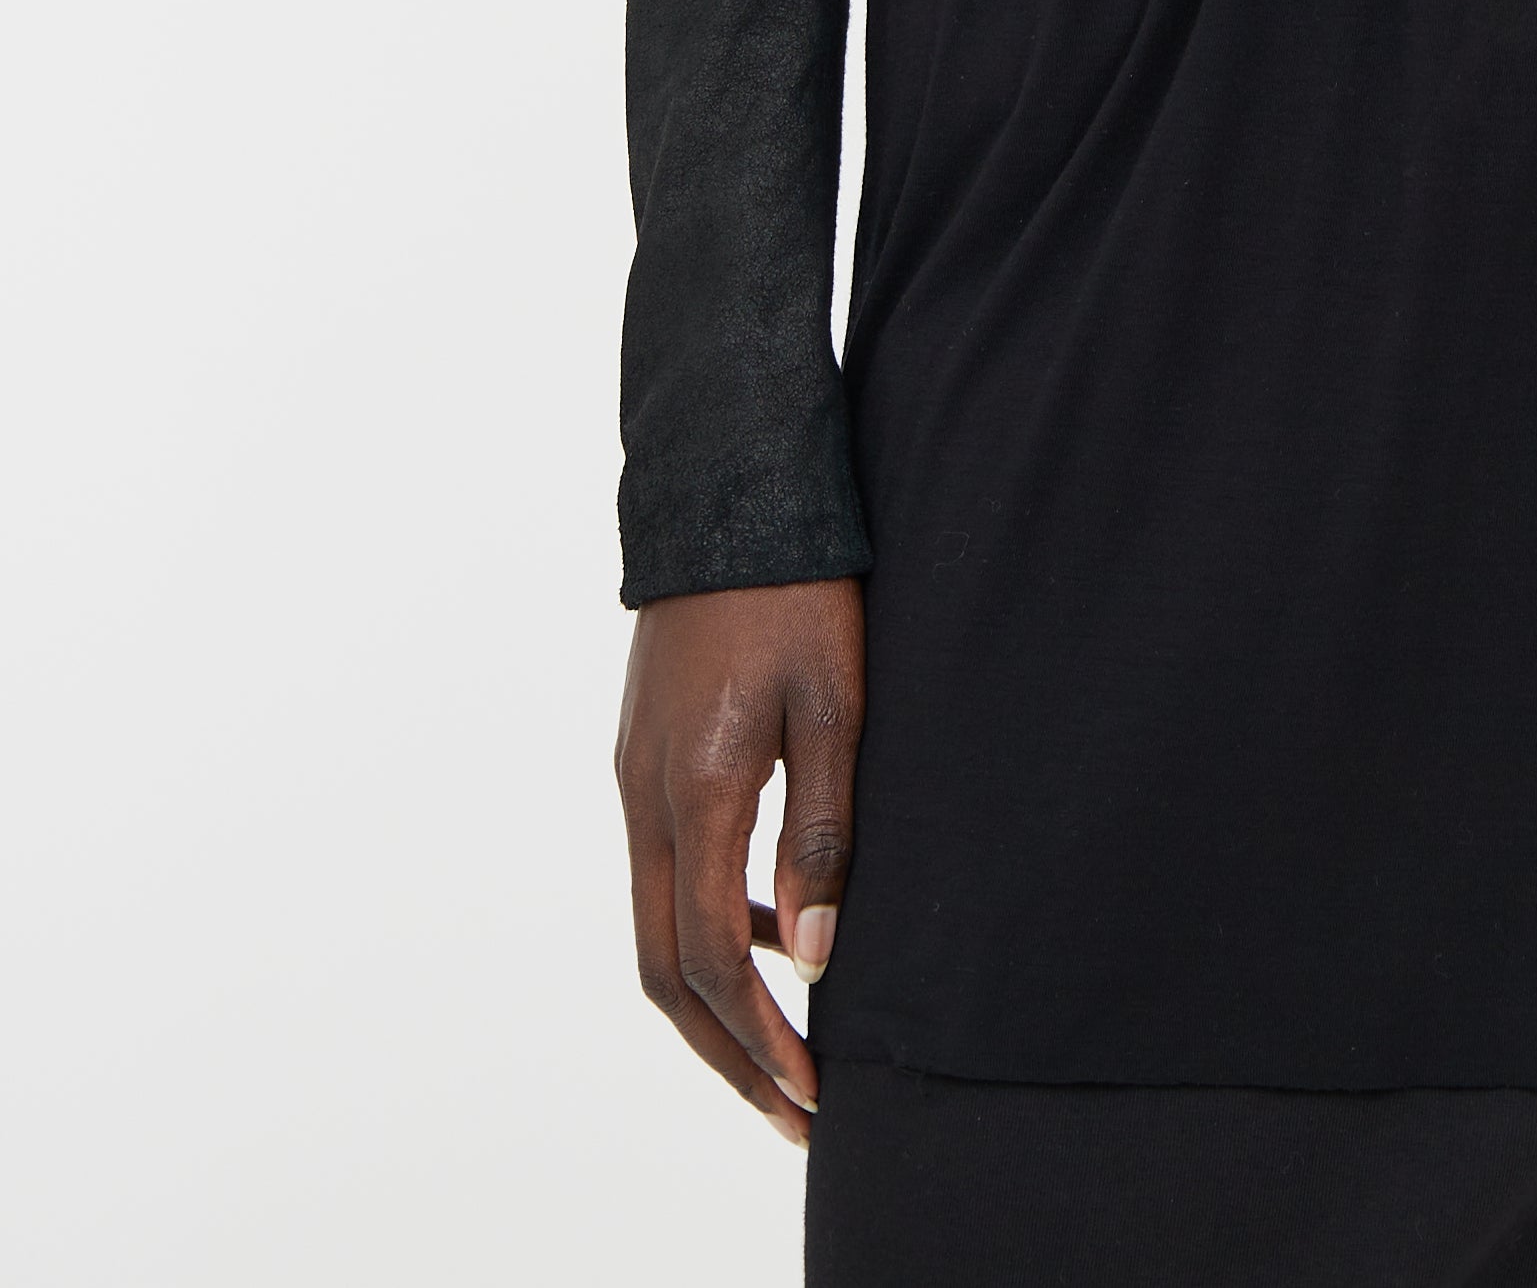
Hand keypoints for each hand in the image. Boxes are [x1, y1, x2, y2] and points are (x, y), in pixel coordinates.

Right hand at [615, 577, 864, 1147]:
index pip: (711, 958)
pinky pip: (666, 874)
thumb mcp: (835, 703)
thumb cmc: (796, 588)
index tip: (813, 1094)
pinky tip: (777, 929)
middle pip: (666, 971)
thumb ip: (823, 830)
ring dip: (716, 1000)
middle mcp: (644, 799)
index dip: (761, 1038)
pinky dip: (711, 928)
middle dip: (729, 1052)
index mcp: (690, 791)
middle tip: (795, 1112)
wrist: (727, 489)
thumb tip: (818, 957)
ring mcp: (635, 779)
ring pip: (658, 928)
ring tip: (790, 1049)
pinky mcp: (645, 758)